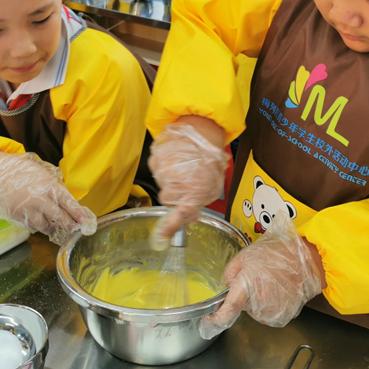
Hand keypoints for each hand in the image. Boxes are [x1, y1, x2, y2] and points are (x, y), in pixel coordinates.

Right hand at [0, 152, 96, 244]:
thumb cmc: (23, 172)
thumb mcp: (43, 174)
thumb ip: (54, 187)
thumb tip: (66, 201)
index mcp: (49, 186)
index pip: (67, 201)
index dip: (76, 212)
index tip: (84, 220)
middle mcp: (39, 199)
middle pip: (58, 216)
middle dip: (68, 225)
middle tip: (73, 230)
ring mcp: (28, 210)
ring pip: (45, 225)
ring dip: (51, 227)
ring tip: (54, 227)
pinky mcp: (18, 217)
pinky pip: (32, 227)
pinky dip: (37, 226)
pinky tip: (38, 222)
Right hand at [148, 121, 228, 248]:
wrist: (200, 130)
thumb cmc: (209, 156)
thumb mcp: (214, 185)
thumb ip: (201, 202)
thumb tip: (191, 217)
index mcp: (193, 191)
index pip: (178, 216)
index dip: (168, 229)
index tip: (160, 238)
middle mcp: (176, 183)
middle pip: (168, 201)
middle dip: (176, 196)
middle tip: (186, 183)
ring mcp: (163, 170)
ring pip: (162, 184)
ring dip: (171, 180)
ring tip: (184, 167)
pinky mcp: (155, 158)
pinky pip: (157, 170)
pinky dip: (165, 167)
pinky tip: (176, 159)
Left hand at [199, 210, 322, 338]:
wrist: (306, 261)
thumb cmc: (277, 254)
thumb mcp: (246, 255)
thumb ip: (230, 272)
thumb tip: (225, 288)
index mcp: (248, 284)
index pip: (229, 309)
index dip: (217, 319)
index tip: (208, 322)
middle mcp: (260, 302)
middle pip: (243, 307)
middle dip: (244, 296)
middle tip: (256, 279)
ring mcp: (273, 312)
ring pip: (256, 311)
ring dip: (257, 301)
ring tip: (269, 282)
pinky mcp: (283, 317)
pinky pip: (269, 313)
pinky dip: (270, 305)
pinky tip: (277, 290)